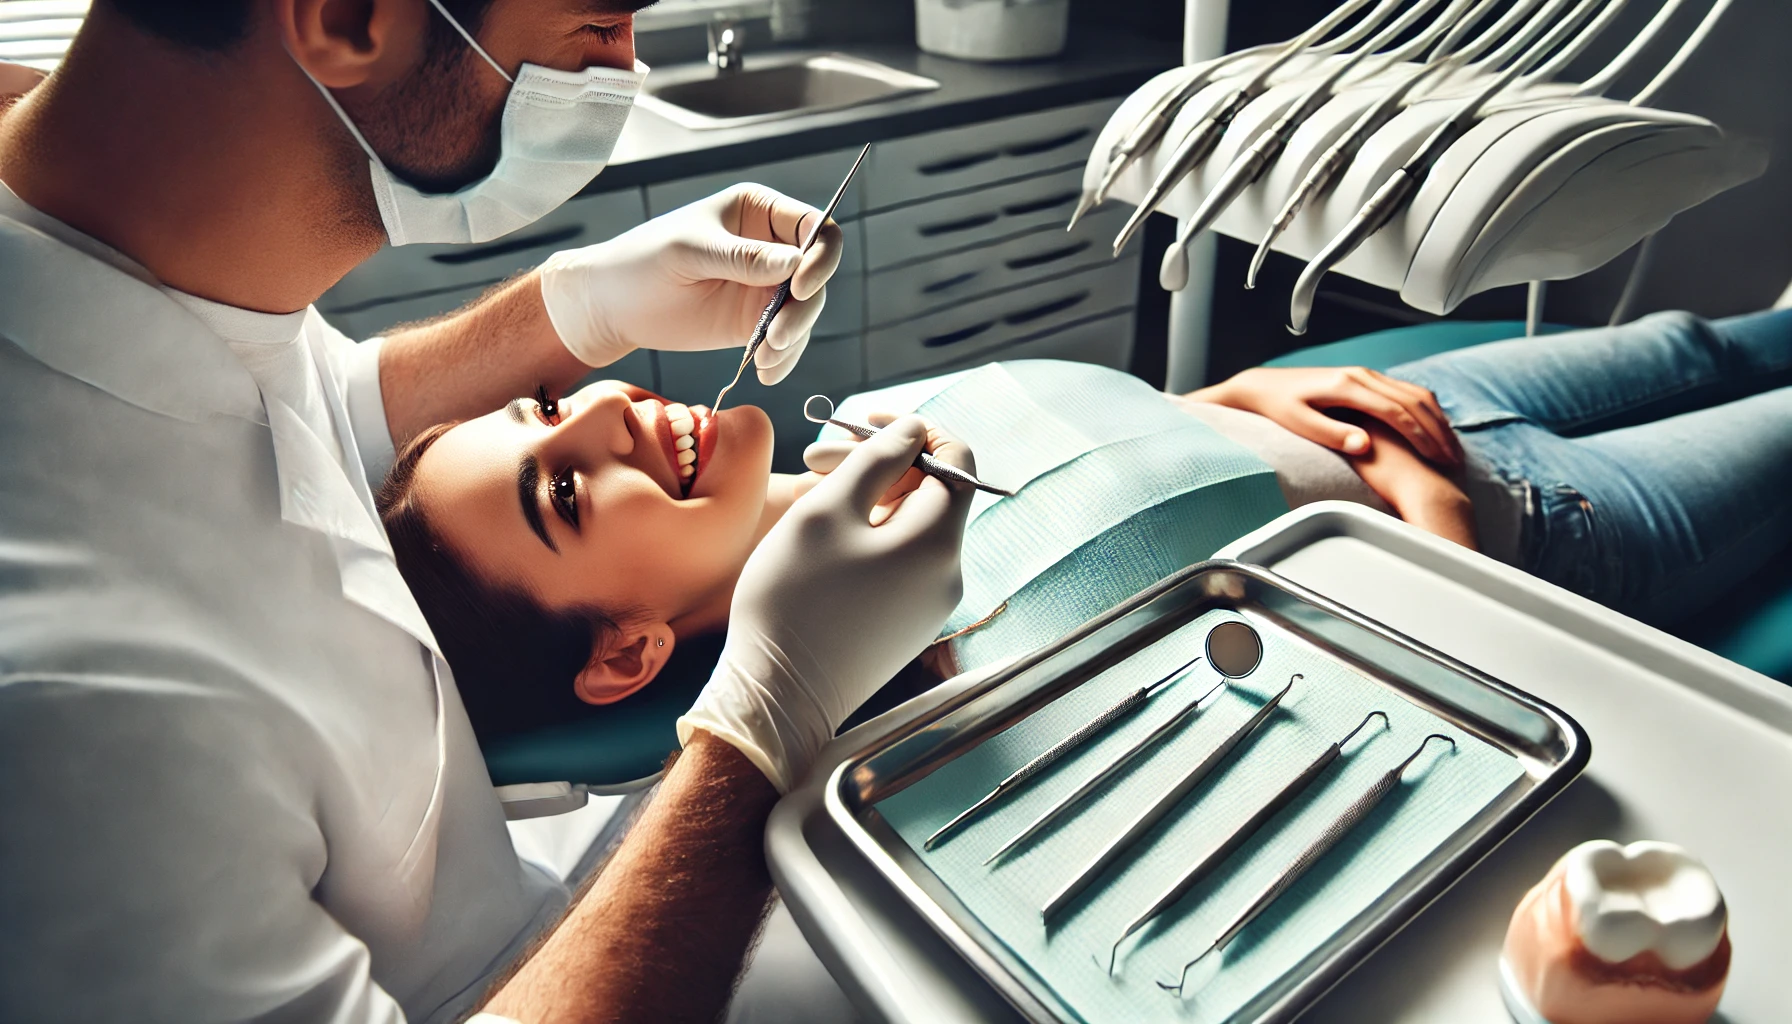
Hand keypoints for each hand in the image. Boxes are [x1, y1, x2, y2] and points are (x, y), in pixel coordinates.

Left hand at [538, 184, 843, 382]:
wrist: (612, 307)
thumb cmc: (641, 262)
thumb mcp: (689, 252)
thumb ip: (743, 257)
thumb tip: (797, 263)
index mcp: (758, 212)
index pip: (815, 227)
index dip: (819, 257)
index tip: (799, 287)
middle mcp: (770, 247)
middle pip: (817, 274)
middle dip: (804, 309)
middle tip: (775, 336)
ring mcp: (765, 286)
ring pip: (807, 311)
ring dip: (794, 338)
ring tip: (763, 358)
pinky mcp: (755, 321)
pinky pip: (787, 340)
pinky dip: (783, 358)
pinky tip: (764, 371)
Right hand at [678, 417, 975, 792]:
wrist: (777, 699)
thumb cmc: (795, 601)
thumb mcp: (828, 512)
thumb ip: (877, 460)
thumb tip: (913, 430)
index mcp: (938, 542)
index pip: (956, 460)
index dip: (916, 431)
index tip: (867, 423)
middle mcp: (948, 574)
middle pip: (931, 493)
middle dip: (880, 465)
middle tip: (818, 460)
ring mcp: (931, 604)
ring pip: (911, 526)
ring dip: (869, 499)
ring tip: (812, 495)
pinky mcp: (908, 625)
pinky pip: (901, 561)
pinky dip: (870, 537)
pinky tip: (823, 540)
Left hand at [1188, 366, 1462, 465]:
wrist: (1262, 386)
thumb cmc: (1277, 407)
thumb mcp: (1298, 423)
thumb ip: (1331, 435)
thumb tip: (1364, 445)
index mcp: (1347, 386)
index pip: (1395, 411)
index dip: (1420, 436)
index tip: (1436, 459)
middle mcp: (1360, 375)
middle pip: (1413, 400)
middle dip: (1437, 430)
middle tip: (1453, 460)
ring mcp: (1365, 374)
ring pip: (1414, 392)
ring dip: (1436, 419)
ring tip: (1449, 449)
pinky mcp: (1364, 378)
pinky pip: (1406, 390)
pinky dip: (1426, 409)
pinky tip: (1433, 430)